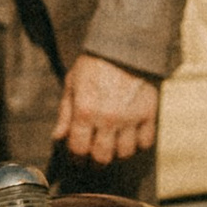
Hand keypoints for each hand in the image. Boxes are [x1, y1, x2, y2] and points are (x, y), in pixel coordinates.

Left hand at [56, 53, 158, 169]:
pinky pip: (145, 142)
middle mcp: (108, 118)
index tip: (77, 158)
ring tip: (113, 147)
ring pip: (125, 153)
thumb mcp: (72, 84)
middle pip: (102, 157)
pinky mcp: (148, 113)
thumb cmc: (94, 64)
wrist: (124, 45)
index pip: (79, 149)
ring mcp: (130, 117)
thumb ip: (65, 113)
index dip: (76, 158)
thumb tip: (57, 138)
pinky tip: (131, 138)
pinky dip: (138, 144)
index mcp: (85, 111)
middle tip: (94, 158)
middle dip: (95, 162)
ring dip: (117, 153)